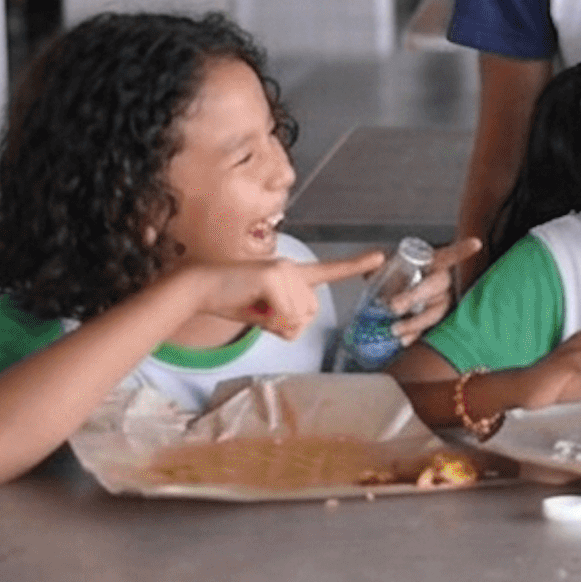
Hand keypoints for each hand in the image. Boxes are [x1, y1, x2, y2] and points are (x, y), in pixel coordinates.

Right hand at [190, 251, 382, 340]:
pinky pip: (286, 315)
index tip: (380, 257)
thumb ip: (286, 319)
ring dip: (276, 323)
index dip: (354, 266)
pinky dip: (271, 320)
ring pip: (299, 316)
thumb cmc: (231, 300)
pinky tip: (253, 305)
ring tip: (254, 306)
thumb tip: (295, 324)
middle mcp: (293, 268)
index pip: (329, 271)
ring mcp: (284, 270)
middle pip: (310, 313)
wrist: (200, 287)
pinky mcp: (274, 276)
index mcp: (293, 275)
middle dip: (287, 324)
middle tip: (260, 312)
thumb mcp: (265, 315)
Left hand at [387, 238, 482, 344]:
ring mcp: (441, 303)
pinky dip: (416, 335)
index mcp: (432, 264)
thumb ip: (377, 265)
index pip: (450, 255)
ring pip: (437, 311)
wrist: (385, 304)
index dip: (463, 250)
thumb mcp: (382, 270)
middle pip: (438, 285)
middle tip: (394, 305)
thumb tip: (377, 260)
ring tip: (395, 328)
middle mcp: (441, 282)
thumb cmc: (391, 281)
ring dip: (416, 320)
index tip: (475, 244)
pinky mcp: (435, 322)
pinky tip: (404, 340)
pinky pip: (431, 330)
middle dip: (416, 295)